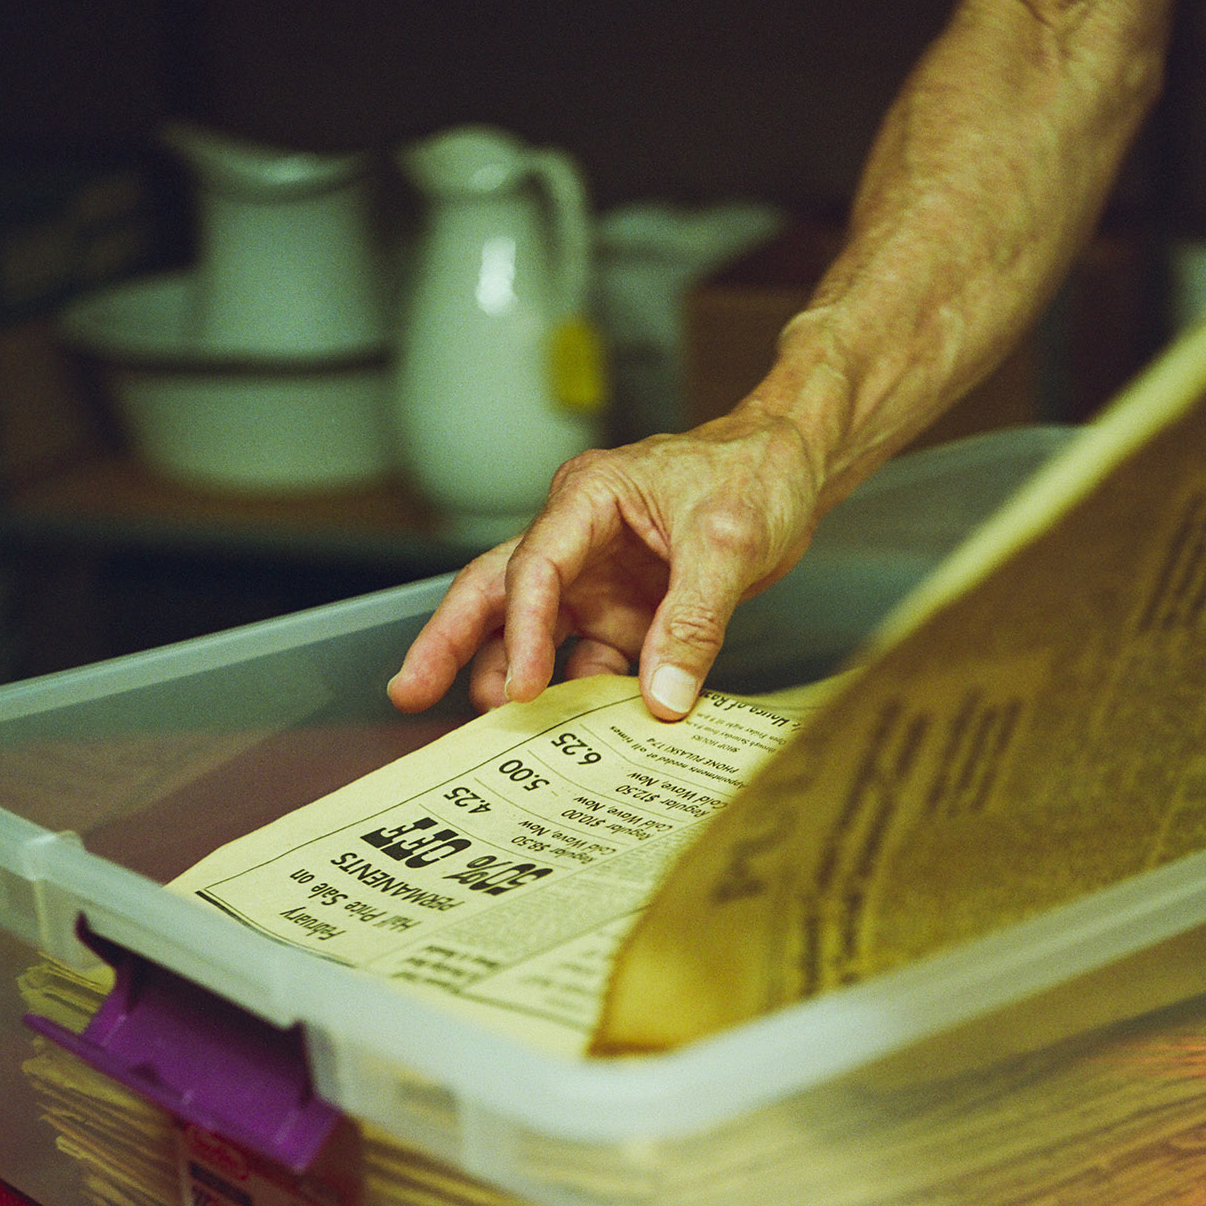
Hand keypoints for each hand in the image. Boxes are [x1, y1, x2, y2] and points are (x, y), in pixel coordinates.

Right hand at [387, 408, 825, 721]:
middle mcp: (582, 539)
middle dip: (450, 642)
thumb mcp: (729, 543)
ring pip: (537, 631)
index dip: (523, 630)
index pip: (534, 567)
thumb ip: (693, 622)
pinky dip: (584, 695)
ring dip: (513, 676)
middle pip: (497, 591)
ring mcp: (602, 580)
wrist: (797, 469)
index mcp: (589, 498)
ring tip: (489, 729)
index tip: (522, 689)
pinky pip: (594, 658)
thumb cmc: (757, 472)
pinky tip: (573, 735)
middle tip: (409, 691)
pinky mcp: (629, 612)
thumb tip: (662, 699)